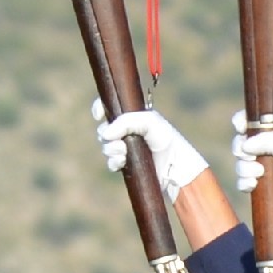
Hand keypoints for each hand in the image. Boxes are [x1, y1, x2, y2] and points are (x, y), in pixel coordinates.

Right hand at [94, 105, 211, 193]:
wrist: (174, 164)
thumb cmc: (166, 138)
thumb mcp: (148, 121)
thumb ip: (125, 122)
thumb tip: (106, 134)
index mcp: (132, 116)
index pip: (110, 107)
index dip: (100, 108)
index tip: (98, 114)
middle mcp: (127, 131)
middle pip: (103, 129)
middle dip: (106, 134)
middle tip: (119, 140)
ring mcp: (125, 148)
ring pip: (105, 146)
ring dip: (111, 149)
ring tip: (124, 152)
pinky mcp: (126, 164)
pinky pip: (110, 162)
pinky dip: (114, 162)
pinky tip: (123, 161)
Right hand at [230, 120, 272, 212]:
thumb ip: (268, 141)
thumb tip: (245, 146)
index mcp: (269, 132)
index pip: (248, 120)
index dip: (240, 122)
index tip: (241, 128)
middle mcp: (260, 146)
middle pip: (238, 142)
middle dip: (242, 150)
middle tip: (253, 156)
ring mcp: (255, 164)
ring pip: (239, 163)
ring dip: (247, 168)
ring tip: (261, 172)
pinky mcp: (253, 181)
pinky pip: (240, 180)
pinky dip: (245, 182)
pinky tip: (255, 183)